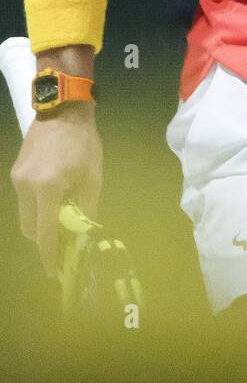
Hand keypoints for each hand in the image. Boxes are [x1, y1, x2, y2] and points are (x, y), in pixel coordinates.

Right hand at [10, 104, 102, 276]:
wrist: (63, 110)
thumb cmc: (84, 143)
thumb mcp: (93, 178)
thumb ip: (86, 210)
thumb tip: (83, 237)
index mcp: (48, 188)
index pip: (45, 233)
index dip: (50, 255)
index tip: (56, 272)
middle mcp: (26, 186)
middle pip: (30, 230)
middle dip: (45, 242)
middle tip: (64, 247)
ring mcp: (17, 179)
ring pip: (25, 217)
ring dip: (41, 225)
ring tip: (62, 223)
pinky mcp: (16, 173)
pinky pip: (25, 201)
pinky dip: (37, 209)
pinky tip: (54, 204)